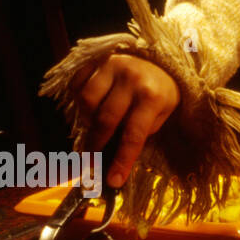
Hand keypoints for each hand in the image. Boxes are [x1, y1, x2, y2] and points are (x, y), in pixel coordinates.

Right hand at [74, 54, 179, 187]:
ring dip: (86, 120)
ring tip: (94, 128)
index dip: (122, 160)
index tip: (112, 180)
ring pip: (87, 101)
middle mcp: (132, 80)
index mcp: (152, 97)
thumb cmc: (160, 95)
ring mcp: (113, 66)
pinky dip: (79, 99)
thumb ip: (140, 134)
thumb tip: (116, 160)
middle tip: (89, 164)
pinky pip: (78, 83)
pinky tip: (89, 108)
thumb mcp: (161, 116)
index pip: (134, 135)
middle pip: (105, 119)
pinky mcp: (98, 59)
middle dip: (95, 146)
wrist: (161, 61)